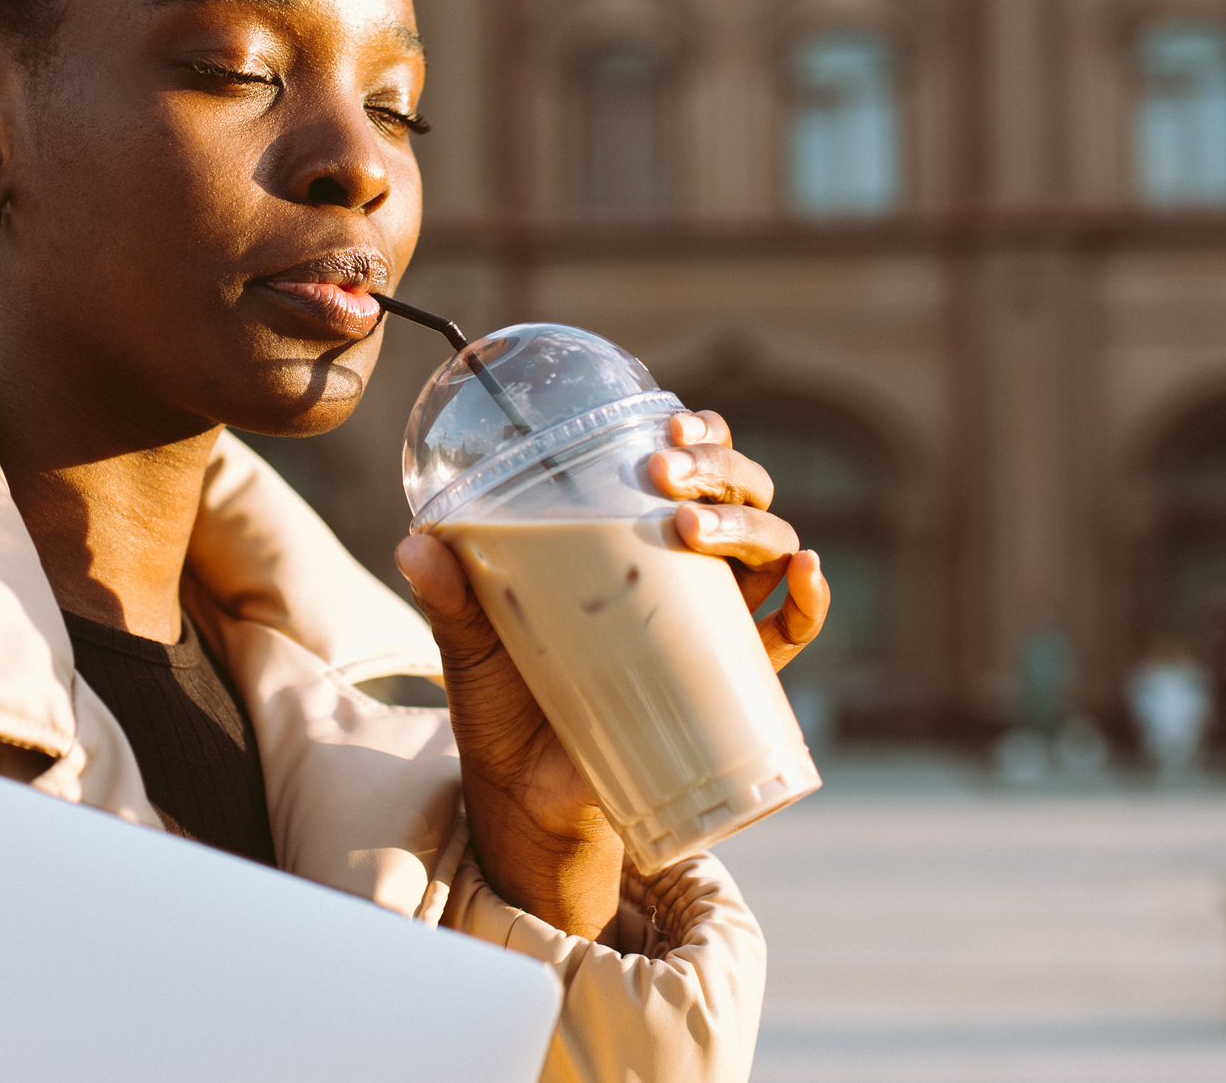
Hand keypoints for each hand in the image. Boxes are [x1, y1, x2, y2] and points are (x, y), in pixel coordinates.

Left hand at [394, 408, 829, 940]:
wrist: (528, 800)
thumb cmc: (506, 706)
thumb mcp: (473, 645)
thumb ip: (449, 597)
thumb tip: (416, 543)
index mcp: (628, 539)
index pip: (684, 462)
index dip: (694, 433)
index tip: (666, 426)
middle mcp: (683, 568)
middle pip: (737, 490)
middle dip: (718, 468)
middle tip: (668, 474)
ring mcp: (713, 621)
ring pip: (768, 545)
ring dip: (750, 521)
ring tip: (696, 529)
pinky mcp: (733, 681)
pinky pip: (789, 634)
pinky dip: (808, 602)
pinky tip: (805, 575)